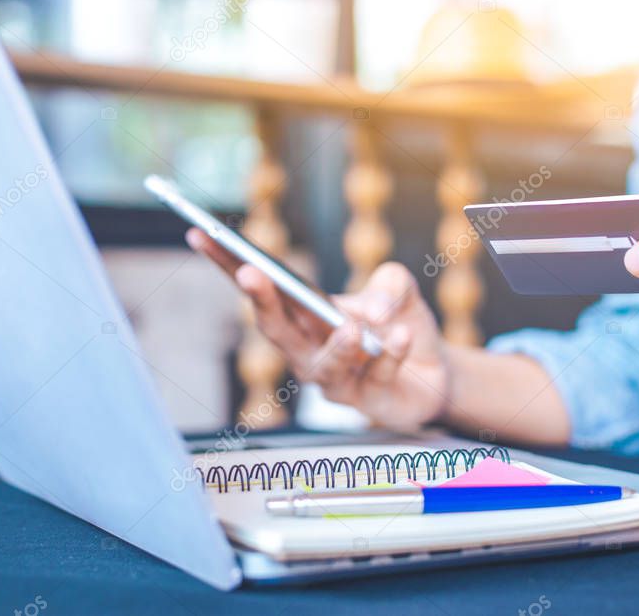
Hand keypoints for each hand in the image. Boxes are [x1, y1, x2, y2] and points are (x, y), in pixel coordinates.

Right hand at [186, 228, 449, 430]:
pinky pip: (376, 378)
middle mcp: (309, 352)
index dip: (227, 265)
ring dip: (337, 346)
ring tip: (351, 327)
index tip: (202, 235)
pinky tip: (399, 336)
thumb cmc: (400, 324)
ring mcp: (337, 383)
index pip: (261, 290)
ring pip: (323, 368)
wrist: (436, 370)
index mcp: (304, 318)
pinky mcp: (370, 405)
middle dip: (261, 302)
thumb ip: (387, 284)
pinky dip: (389, 356)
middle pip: (276, 331)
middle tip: (252, 272)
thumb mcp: (399, 288)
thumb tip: (371, 313)